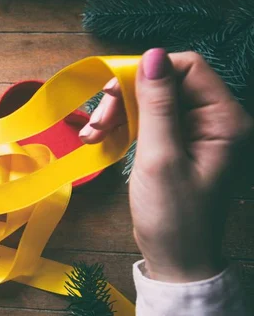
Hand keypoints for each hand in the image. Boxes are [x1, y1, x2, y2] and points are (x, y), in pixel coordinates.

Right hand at [80, 49, 251, 281]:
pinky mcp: (178, 145)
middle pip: (167, 83)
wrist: (176, 260)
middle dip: (127, 97)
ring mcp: (195, 133)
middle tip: (97, 121)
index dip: (148, 73)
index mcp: (223, 120)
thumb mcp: (160, 158)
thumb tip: (152, 55)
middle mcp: (214, 120)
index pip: (188, 68)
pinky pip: (149, 121)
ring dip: (119, 113)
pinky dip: (123, 126)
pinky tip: (100, 139)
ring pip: (152, 101)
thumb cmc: (173, 217)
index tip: (112, 94)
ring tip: (91, 134)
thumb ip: (157, 105)